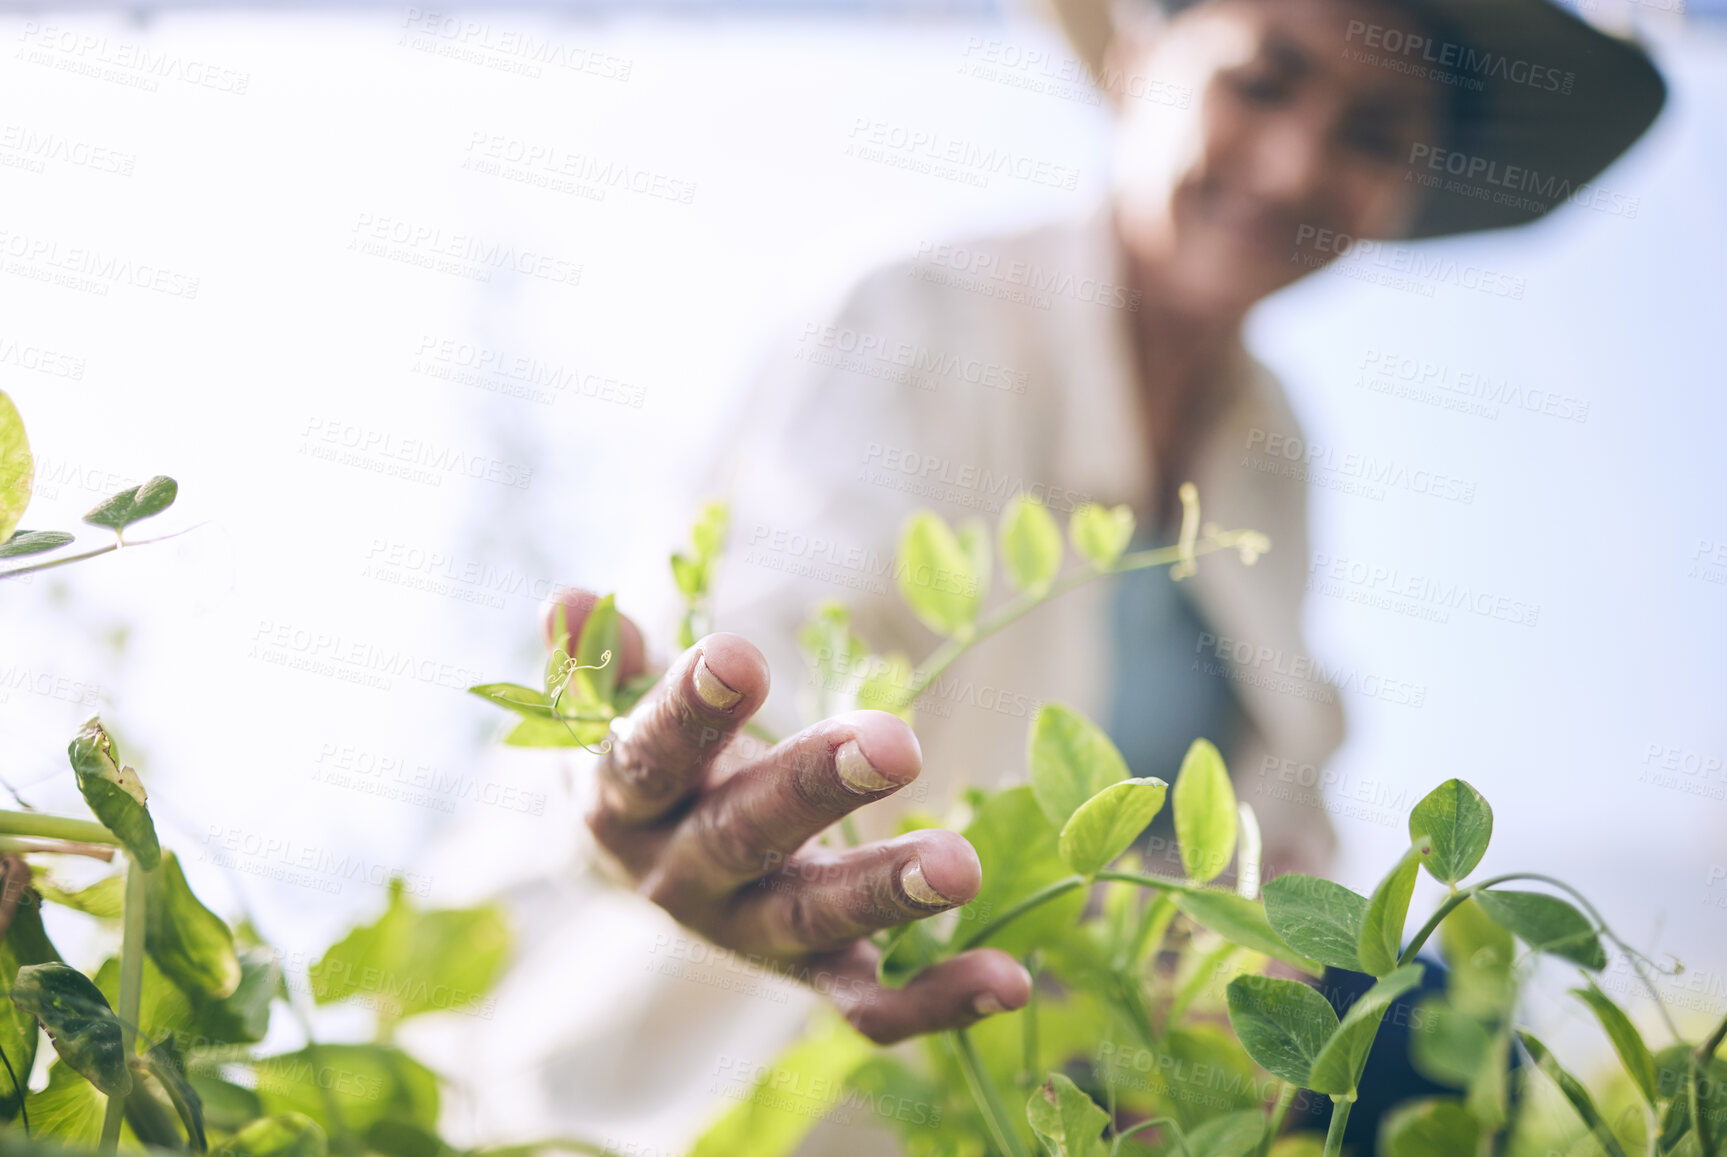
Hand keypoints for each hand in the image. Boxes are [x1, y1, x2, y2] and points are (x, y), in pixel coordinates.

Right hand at [544, 591, 1032, 1044]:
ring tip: (960, 865)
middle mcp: (683, 879)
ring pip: (814, 921)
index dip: (690, 709)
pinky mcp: (813, 973)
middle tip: (896, 744)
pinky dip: (937, 1001)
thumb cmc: (650, 760)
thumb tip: (562, 599)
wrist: (645, 870)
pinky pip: (869, 1004)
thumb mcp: (616, 708)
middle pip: (743, 837)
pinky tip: (1010, 979)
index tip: (739, 656)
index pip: (650, 757)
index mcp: (626, 804)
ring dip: (888, 894)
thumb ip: (606, 658)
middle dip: (817, 790)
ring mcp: (751, 932)